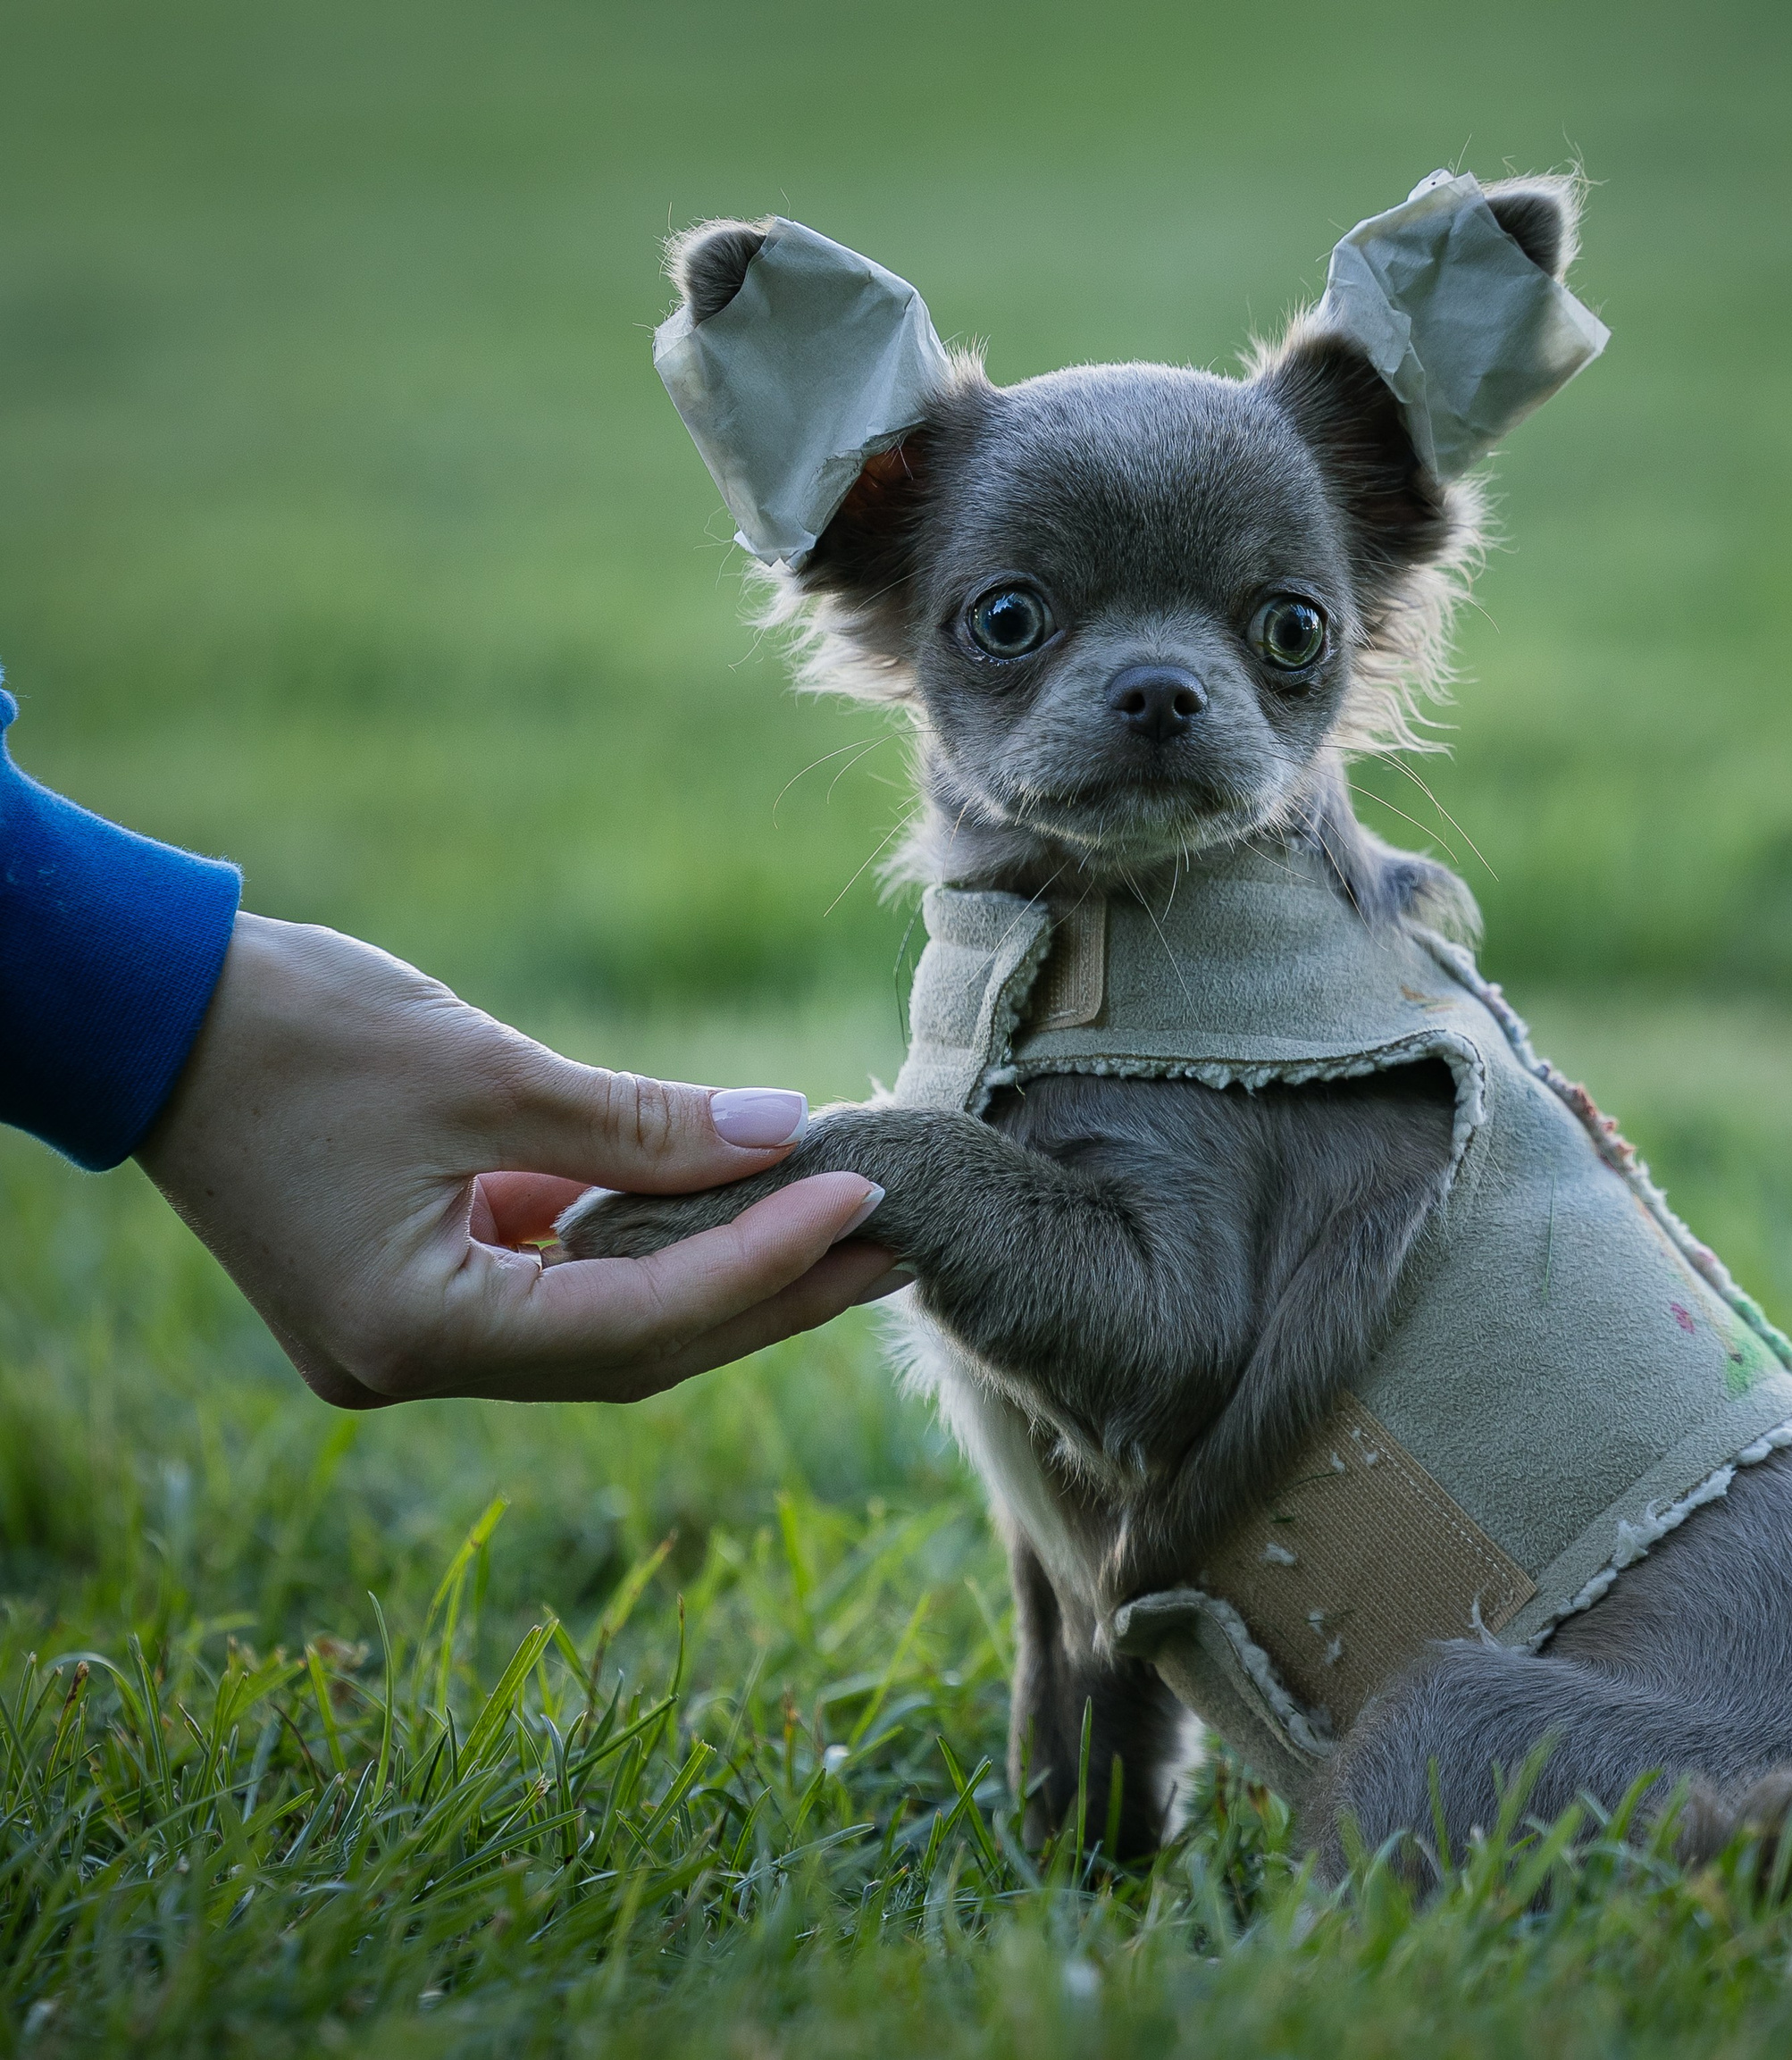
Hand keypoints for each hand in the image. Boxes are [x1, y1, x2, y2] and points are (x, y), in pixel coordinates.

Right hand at [137, 913, 902, 1406]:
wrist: (145, 1010)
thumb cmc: (293, 1028)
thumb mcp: (483, 1070)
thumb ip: (640, 1120)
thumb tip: (789, 1129)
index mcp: (414, 1332)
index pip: (640, 1317)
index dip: (766, 1260)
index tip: (867, 1196)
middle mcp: (411, 1365)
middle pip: (638, 1346)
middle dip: (772, 1292)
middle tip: (898, 1240)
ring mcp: (407, 1339)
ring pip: (607, 1324)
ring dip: (722, 1272)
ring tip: (842, 1223)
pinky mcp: (412, 1292)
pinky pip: (558, 1287)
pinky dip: (644, 1245)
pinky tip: (731, 1205)